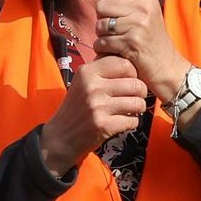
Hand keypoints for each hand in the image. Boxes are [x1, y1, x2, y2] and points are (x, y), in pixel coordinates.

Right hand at [35, 52, 151, 176]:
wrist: (60, 136)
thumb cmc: (76, 108)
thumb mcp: (83, 83)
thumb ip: (103, 72)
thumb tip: (132, 65)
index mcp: (87, 72)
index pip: (124, 64)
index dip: (133, 73)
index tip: (129, 81)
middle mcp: (92, 86)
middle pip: (135, 83)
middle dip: (140, 92)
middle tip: (134, 98)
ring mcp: (97, 106)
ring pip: (138, 102)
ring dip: (138, 108)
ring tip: (130, 110)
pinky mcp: (103, 125)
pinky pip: (133, 121)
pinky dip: (131, 123)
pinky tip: (122, 122)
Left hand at [89, 0, 189, 104]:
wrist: (166, 66)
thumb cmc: (150, 39)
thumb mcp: (146, 11)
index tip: (110, 2)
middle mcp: (144, 7)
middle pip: (102, 4)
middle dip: (103, 18)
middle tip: (116, 27)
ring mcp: (138, 25)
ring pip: (100, 24)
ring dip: (102, 35)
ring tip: (117, 38)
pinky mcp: (131, 42)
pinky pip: (101, 42)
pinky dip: (104, 48)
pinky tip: (116, 50)